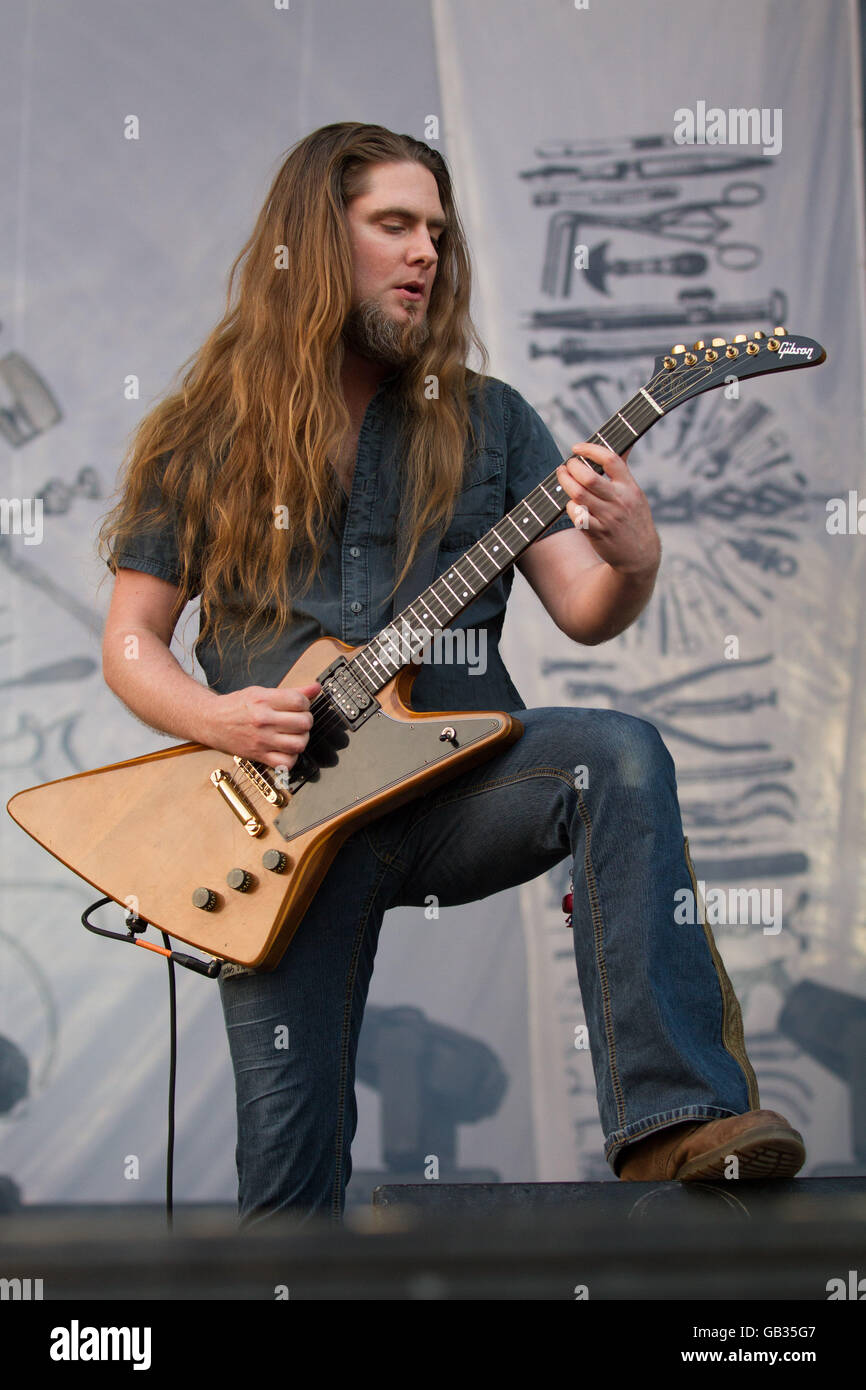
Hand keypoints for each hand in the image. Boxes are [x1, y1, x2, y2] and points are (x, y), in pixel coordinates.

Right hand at [206, 682, 320, 769]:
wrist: (210, 721)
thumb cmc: (235, 706)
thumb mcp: (261, 692)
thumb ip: (291, 692)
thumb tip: (315, 688)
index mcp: (264, 700)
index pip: (299, 701)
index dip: (305, 703)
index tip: (300, 706)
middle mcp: (263, 720)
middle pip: (304, 722)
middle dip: (306, 721)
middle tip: (298, 720)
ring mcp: (261, 740)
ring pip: (299, 743)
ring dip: (302, 739)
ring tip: (294, 735)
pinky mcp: (259, 756)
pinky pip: (286, 762)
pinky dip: (291, 758)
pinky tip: (286, 749)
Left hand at [556, 441, 660, 576]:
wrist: (640, 555)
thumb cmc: (634, 518)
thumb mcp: (635, 493)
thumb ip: (623, 471)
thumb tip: (622, 443)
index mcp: (630, 487)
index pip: (611, 460)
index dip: (591, 450)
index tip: (577, 447)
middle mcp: (620, 501)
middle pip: (589, 478)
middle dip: (572, 468)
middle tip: (566, 465)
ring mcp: (608, 518)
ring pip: (579, 496)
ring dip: (566, 484)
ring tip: (562, 477)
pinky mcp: (597, 533)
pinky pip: (577, 516)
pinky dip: (570, 507)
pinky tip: (570, 503)